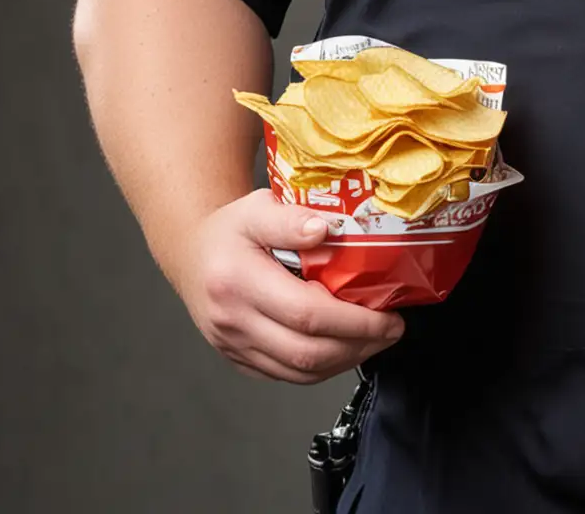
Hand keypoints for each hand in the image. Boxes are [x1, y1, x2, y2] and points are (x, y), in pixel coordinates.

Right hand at [173, 189, 404, 383]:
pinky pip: (286, 375)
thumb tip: (325, 228)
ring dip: (345, 361)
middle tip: (392, 330)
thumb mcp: (256, 208)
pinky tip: (345, 349)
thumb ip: (290, 218)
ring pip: (298, 372)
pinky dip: (321, 368)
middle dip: (359, 345)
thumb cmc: (229, 230)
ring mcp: (233, 346)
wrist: (192, 254)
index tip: (388, 314)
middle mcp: (233, 321)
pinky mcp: (239, 359)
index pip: (306, 314)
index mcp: (238, 282)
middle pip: (306, 351)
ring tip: (376, 340)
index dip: (354, 321)